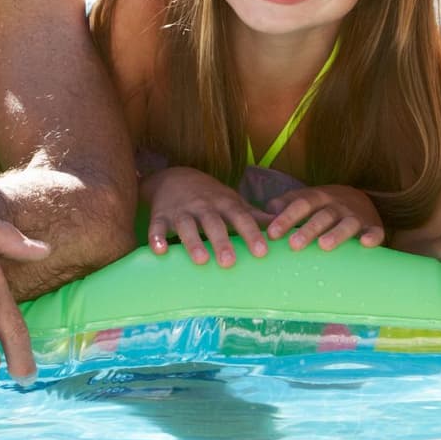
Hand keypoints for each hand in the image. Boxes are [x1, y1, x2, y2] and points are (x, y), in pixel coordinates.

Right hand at [145, 166, 267, 267]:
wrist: (174, 176)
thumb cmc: (210, 196)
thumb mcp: (232, 201)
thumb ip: (254, 216)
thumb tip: (284, 226)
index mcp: (224, 203)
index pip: (240, 218)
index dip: (251, 234)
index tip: (262, 251)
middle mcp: (203, 206)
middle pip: (213, 223)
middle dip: (222, 241)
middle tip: (230, 263)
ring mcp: (181, 211)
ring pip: (186, 226)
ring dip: (193, 242)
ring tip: (201, 260)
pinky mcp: (160, 216)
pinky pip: (156, 227)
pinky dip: (156, 238)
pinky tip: (159, 251)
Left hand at [264, 185, 383, 250]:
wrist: (360, 199)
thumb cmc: (323, 206)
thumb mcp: (304, 200)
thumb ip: (283, 205)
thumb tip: (261, 215)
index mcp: (318, 197)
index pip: (301, 204)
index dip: (286, 218)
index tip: (272, 234)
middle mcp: (337, 205)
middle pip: (322, 215)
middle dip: (308, 229)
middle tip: (294, 244)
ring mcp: (356, 216)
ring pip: (346, 223)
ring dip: (336, 234)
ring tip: (324, 246)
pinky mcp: (373, 227)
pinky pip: (374, 232)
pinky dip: (371, 237)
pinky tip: (365, 244)